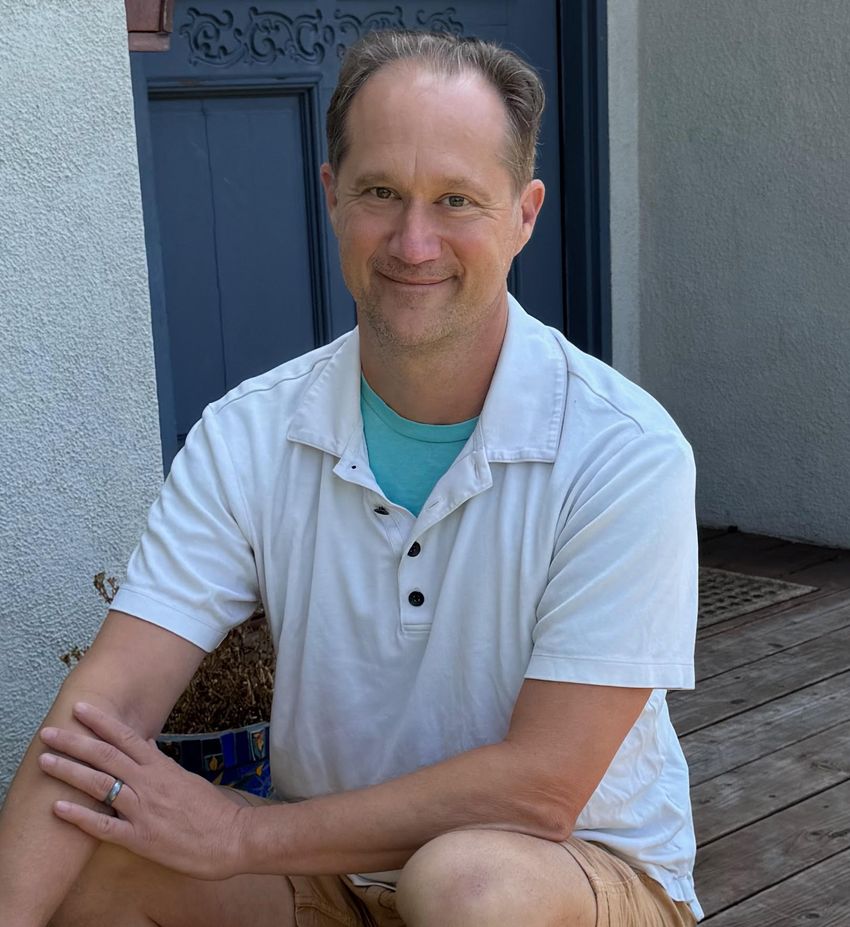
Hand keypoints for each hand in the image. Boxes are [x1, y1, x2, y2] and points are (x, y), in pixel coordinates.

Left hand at [38, 702, 250, 879]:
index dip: (101, 722)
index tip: (79, 708)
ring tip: (45, 761)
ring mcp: (142, 811)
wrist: (230, 837)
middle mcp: (149, 783)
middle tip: (49, 731)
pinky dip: (79, 817)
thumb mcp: (186, 777)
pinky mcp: (139, 838)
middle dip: (75, 742)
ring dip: (70, 772)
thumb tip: (145, 743)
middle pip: (106, 757)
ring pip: (100, 785)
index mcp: (161, 767)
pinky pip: (104, 826)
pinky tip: (58, 808)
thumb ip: (161, 762)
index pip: (126, 737)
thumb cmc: (210, 809)